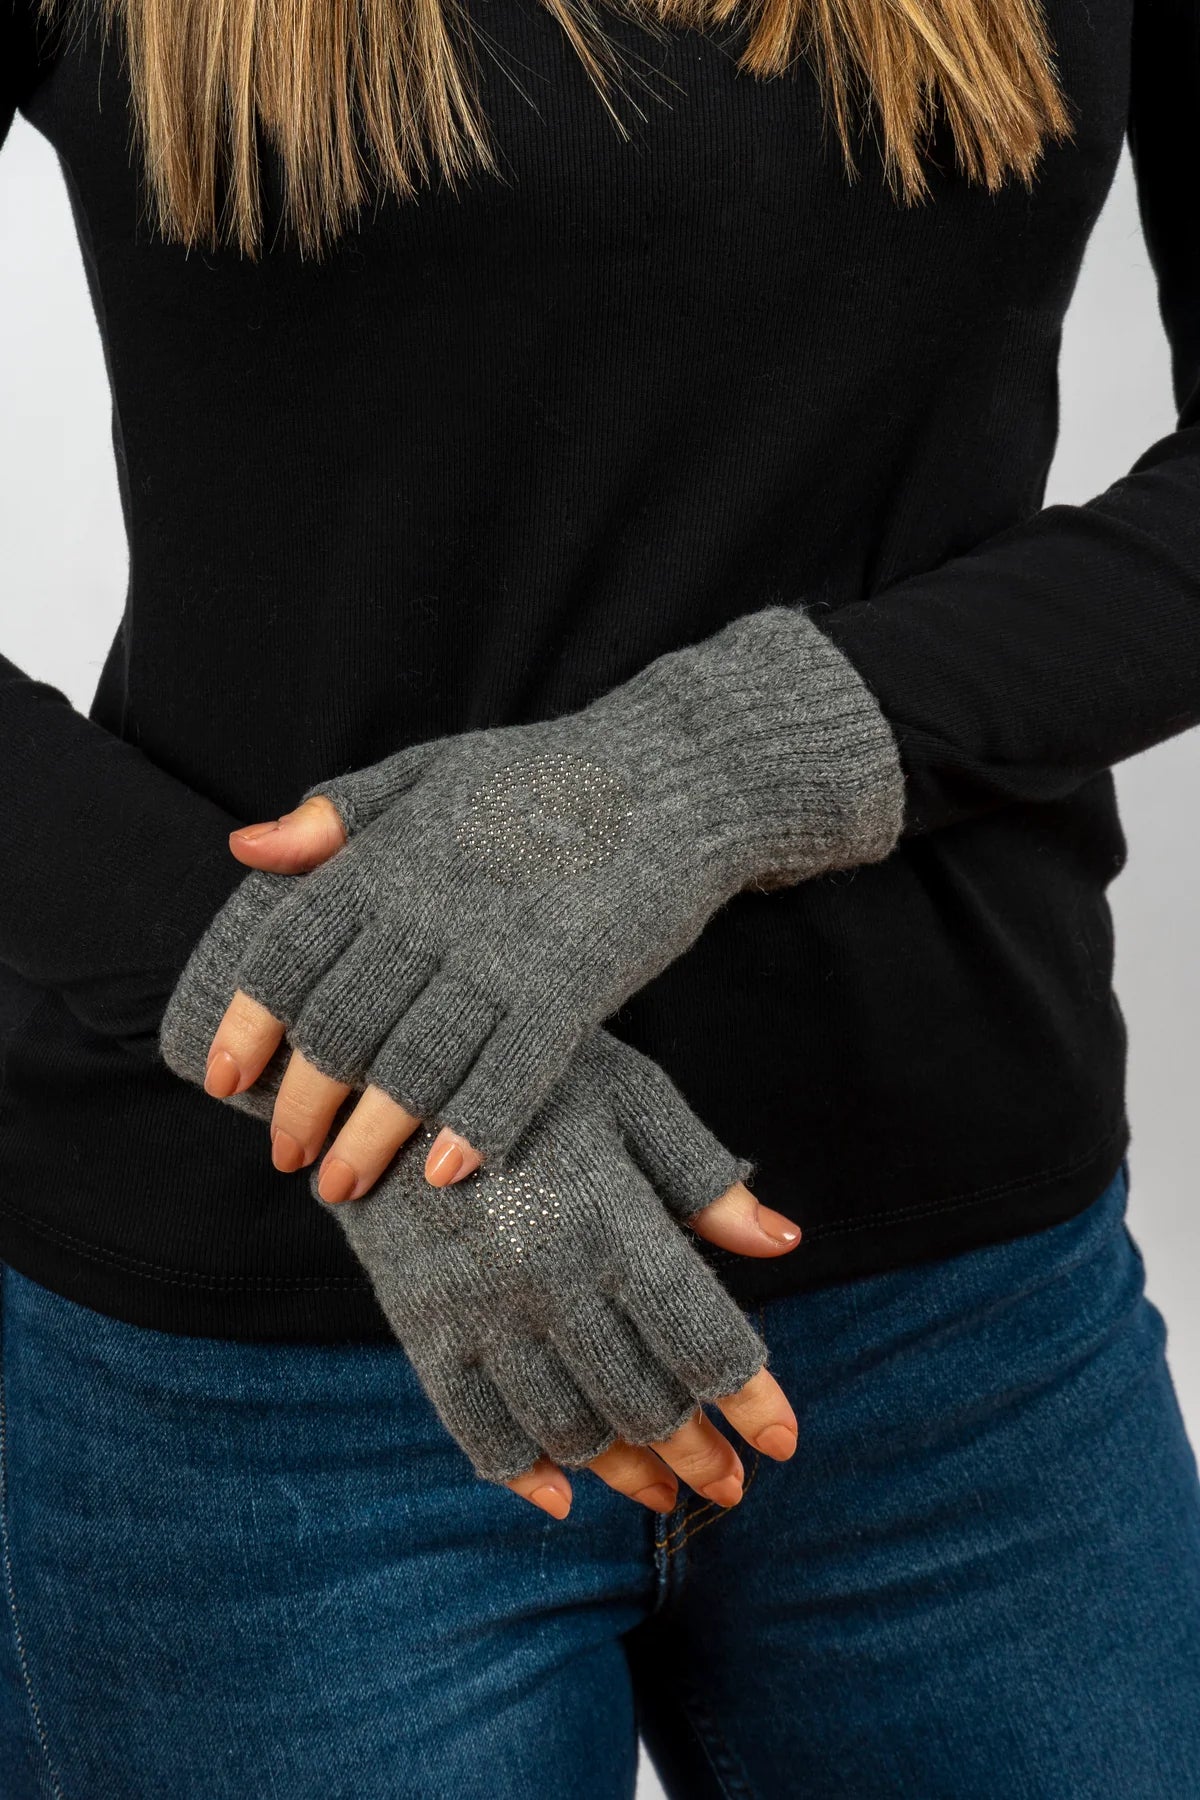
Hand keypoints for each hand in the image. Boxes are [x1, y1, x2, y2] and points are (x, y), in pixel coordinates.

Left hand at [217, 796, 800, 1263]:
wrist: (671, 775)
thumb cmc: (542, 776)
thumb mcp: (428, 770)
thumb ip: (338, 813)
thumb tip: (244, 848)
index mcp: (386, 858)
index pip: (286, 958)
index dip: (247, 1028)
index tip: (226, 1082)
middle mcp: (430, 911)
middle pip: (337, 1029)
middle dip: (303, 1106)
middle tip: (290, 1156)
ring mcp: (500, 952)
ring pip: (411, 1070)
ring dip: (371, 1140)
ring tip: (346, 1184)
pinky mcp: (569, 987)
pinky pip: (507, 1078)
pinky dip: (471, 1131)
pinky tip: (446, 1171)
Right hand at [314, 1030, 800, 1521]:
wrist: (384, 1065)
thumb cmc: (528, 1073)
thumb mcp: (626, 1096)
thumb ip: (700, 1176)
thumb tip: (785, 1241)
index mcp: (611, 1220)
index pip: (702, 1339)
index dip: (752, 1400)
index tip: (785, 1442)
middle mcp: (549, 1279)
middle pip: (643, 1399)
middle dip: (699, 1454)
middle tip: (730, 1486)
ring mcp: (479, 1308)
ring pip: (566, 1426)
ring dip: (623, 1474)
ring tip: (663, 1496)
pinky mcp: (420, 1322)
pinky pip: (472, 1424)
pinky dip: (520, 1473)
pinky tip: (562, 1497)